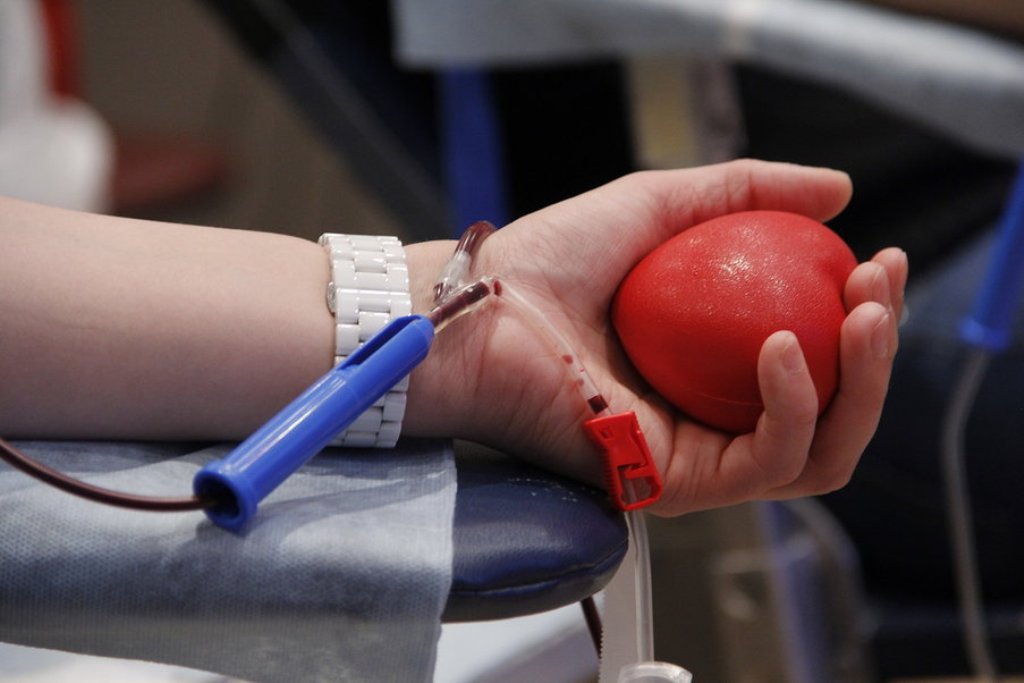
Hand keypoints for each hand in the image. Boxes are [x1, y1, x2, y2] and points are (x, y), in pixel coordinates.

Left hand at [406, 159, 905, 515]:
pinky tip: (783, 345)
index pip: (816, 361)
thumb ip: (746, 193)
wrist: (480, 306)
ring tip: (863, 314)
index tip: (877, 261)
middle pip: (833, 413)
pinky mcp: (674, 486)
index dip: (862, 317)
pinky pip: (766, 462)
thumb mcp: (661, 205)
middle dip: (878, 354)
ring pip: (820, 451)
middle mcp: (712, 421)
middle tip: (880, 287)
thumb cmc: (548, 261)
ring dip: (861, 384)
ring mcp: (697, 459)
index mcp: (714, 368)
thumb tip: (839, 191)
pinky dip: (793, 406)